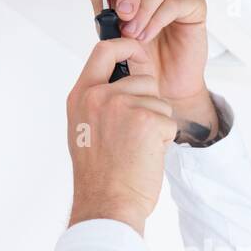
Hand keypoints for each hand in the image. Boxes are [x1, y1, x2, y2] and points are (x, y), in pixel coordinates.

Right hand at [65, 38, 177, 235]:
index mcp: (81, 96)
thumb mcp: (85, 129)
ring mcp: (123, 106)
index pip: (104, 50)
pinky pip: (169, 120)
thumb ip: (99, 102)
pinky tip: (146, 156)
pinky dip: (164, 140)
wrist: (107, 204)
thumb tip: (123, 80)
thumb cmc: (100, 176)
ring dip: (158, 122)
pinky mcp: (147, 120)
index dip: (126, 46)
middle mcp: (99, 96)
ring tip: (137, 148)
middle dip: (150, 102)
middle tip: (134, 134)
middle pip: (143, 78)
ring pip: (160, 100)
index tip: (136, 50)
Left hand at [76, 0, 217, 142]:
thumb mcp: (112, 29)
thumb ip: (100, 0)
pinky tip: (149, 33)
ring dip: (144, 9)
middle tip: (123, 15)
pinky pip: (178, 1)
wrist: (161, 87)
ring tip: (135, 33)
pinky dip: (159, 17)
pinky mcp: (194, 7)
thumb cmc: (141, 60)